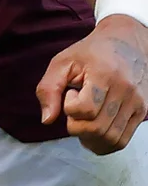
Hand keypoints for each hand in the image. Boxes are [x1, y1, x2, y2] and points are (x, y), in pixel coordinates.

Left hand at [37, 15, 147, 154]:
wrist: (126, 43)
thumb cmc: (91, 52)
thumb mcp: (62, 62)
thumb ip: (48, 89)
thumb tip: (46, 120)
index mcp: (104, 74)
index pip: (85, 110)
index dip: (69, 108)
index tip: (71, 93)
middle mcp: (125, 91)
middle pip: (98, 129)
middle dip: (77, 126)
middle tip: (75, 109)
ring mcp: (137, 103)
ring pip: (112, 139)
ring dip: (90, 138)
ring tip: (84, 119)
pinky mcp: (142, 112)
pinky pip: (123, 140)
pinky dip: (104, 142)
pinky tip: (94, 128)